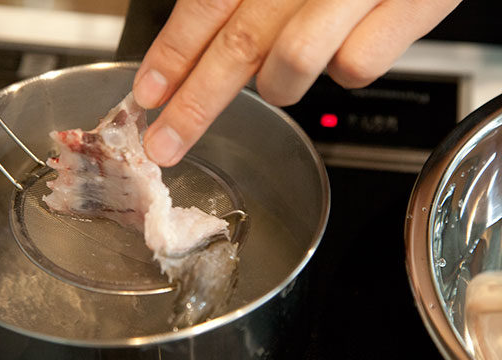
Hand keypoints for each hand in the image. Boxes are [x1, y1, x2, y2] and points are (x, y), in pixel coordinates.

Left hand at [133, 0, 461, 165]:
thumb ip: (248, 0)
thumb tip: (199, 44)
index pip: (206, 5)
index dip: (172, 55)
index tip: (148, 95)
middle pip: (238, 47)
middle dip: (195, 106)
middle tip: (166, 144)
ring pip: (293, 66)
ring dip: (279, 85)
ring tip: (286, 72)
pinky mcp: (410, 8)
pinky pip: (356, 68)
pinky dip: (343, 67)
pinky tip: (347, 44)